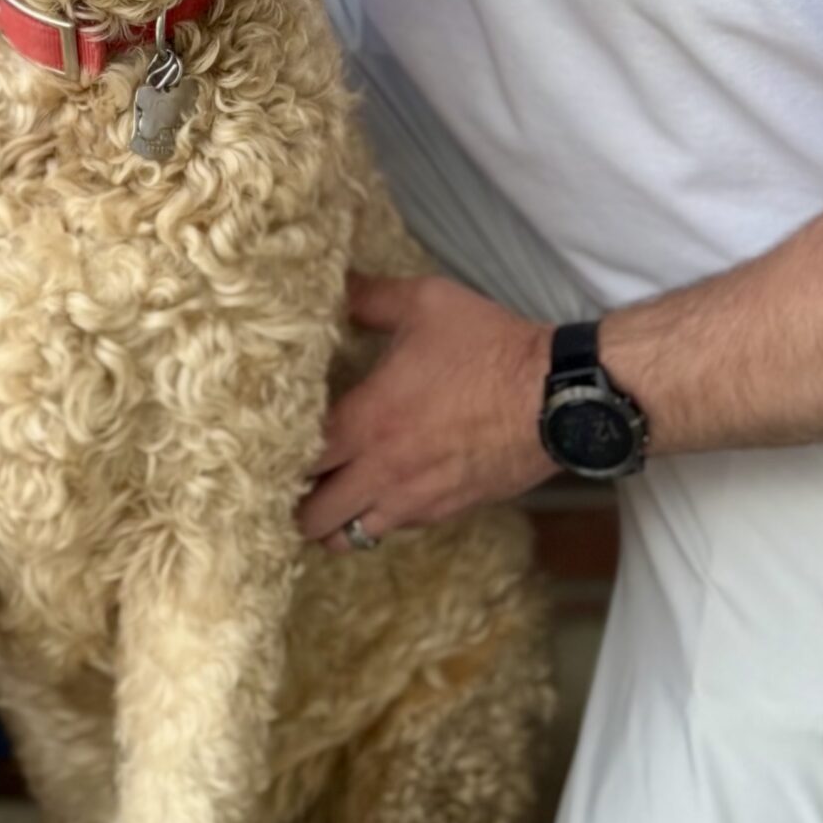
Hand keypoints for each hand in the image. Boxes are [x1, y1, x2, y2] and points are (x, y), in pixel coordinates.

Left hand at [299, 275, 552, 549]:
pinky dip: (374, 520)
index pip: (295, 460)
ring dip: (331, 522)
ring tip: (327, 496)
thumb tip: (334, 285)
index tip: (264, 445)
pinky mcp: (446, 511)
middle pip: (312, 516)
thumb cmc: (490, 347)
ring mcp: (414, 499)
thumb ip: (370, 297)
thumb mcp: (425, 303)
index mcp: (366, 421)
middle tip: (291, 478)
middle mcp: (381, 471)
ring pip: (349, 538)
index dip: (272, 458)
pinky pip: (393, 530)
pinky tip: (377, 493)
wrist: (558, 397)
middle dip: (294, 502)